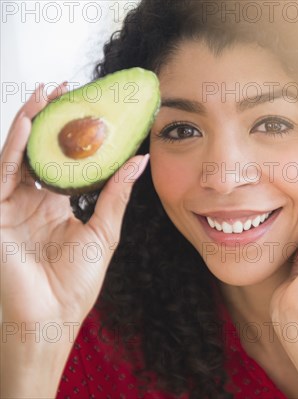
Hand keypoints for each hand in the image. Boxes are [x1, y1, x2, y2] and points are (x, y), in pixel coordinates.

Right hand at [0, 83, 148, 326]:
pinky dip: (13, 147)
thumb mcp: (103, 231)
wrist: (50, 318)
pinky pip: (2, 173)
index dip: (70, 136)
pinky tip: (30, 124)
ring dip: (29, 124)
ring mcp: (8, 206)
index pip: (60, 161)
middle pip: (36, 151)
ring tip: (46, 95)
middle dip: (48, 119)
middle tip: (64, 89)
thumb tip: (139, 161)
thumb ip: (116, 194)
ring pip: (16, 155)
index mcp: (53, 206)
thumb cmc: (74, 284)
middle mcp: (28, 201)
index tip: (86, 108)